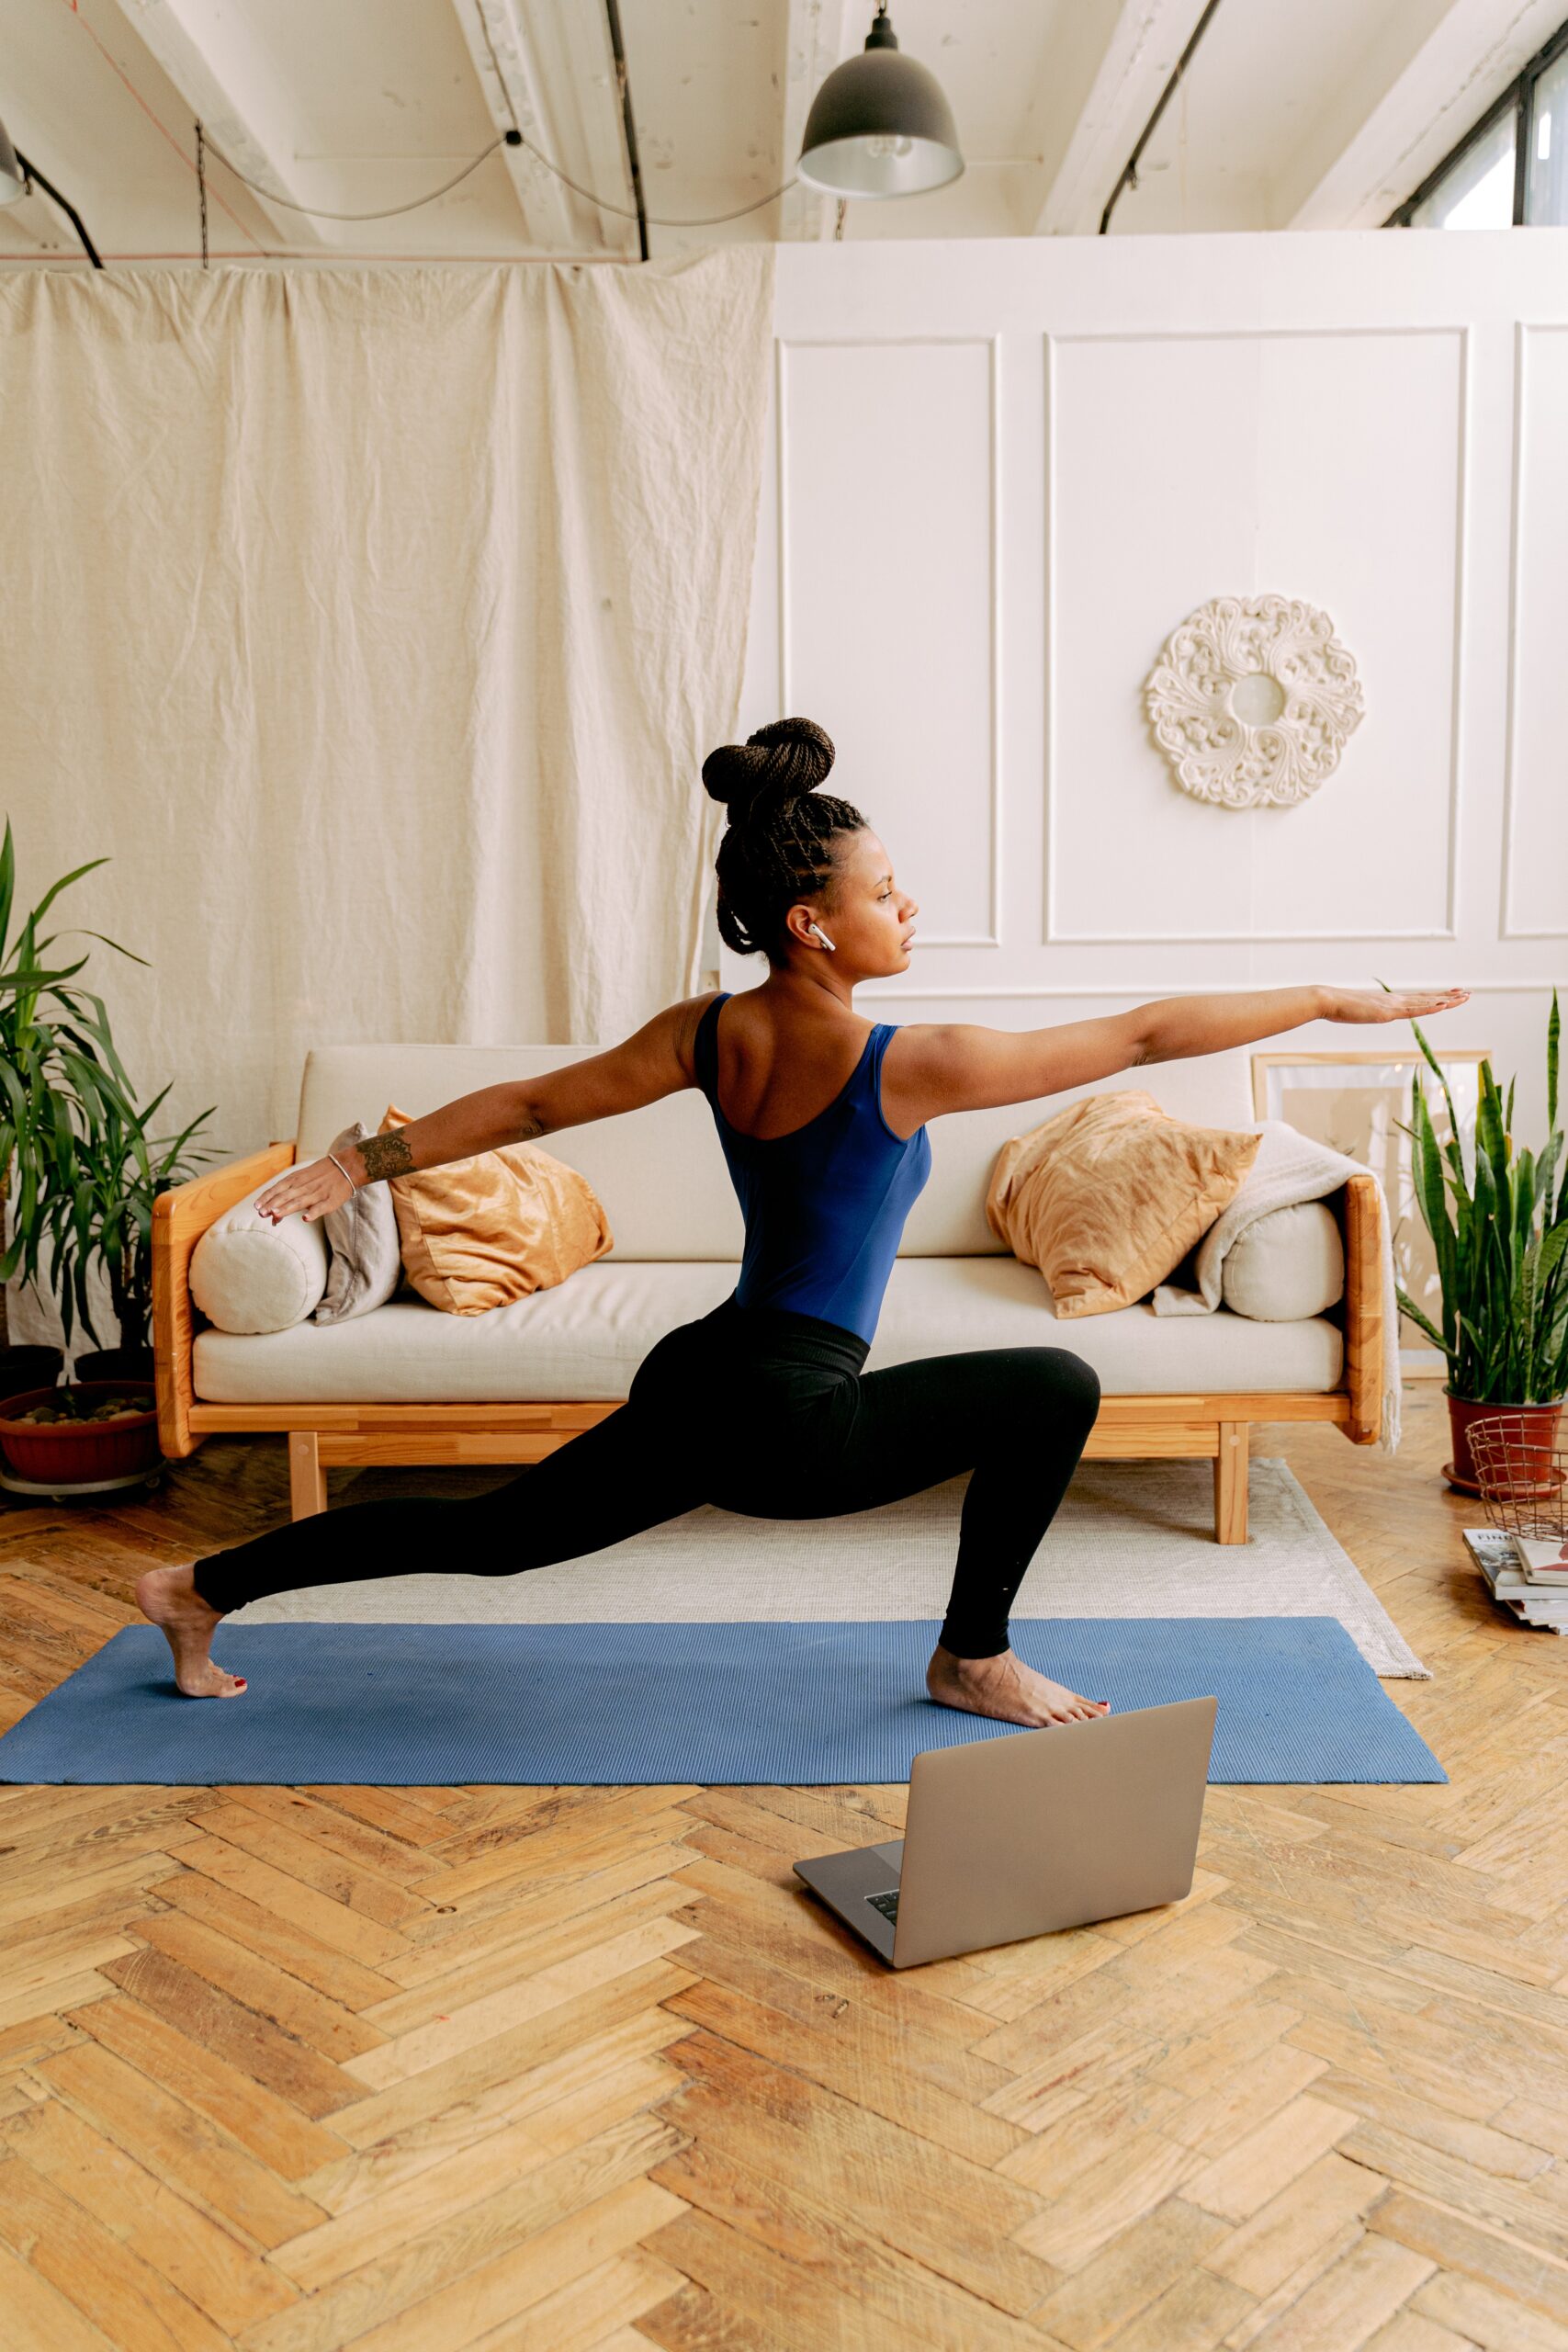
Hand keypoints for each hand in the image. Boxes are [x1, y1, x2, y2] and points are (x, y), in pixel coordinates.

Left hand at [254, 1156, 356, 1225]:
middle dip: (273, 1204)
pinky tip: (305, 1218)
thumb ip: (289, 1191)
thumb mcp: (303, 1177)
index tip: (256, 1207)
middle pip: (286, 1196)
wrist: (347, 1167)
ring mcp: (318, 1193)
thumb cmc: (321, 1175)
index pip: (278, 1188)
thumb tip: (273, 1209)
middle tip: (262, 1214)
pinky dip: (313, 1212)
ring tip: (276, 1215)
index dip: (267, 1197)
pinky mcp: (330, 1201)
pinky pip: (320, 1208)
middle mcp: (305, 1186)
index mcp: (297, 1179)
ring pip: (300, 1201)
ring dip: (287, 1208)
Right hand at [1320, 985, 1469, 1024]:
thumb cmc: (1337, 1007)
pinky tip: (1444, 1005)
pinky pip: (1414, 1010)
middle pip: (1427, 998)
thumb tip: (1358, 1014)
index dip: (1436, 997)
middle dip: (1449, 997)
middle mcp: (1395, 1001)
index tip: (1451, 994)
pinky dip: (1430, 1007)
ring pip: (1426, 1002)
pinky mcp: (1388, 1012)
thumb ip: (1362, 1013)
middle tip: (1467, 993)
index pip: (1418, 999)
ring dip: (1447, 1000)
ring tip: (1464, 997)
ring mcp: (1392, 1005)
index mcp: (1389, 1002)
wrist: (1327, 1000)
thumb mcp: (1355, 1012)